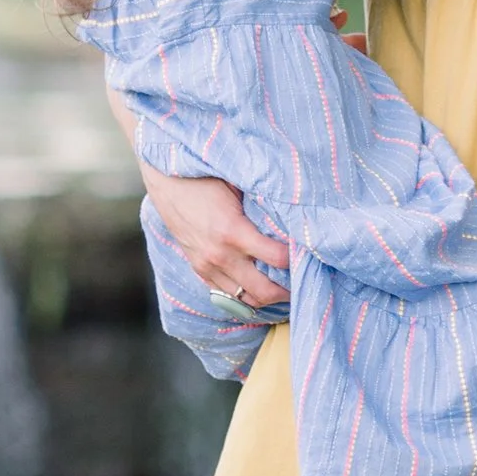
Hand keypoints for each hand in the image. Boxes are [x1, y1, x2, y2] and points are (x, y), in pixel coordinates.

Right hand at [142, 164, 290, 309]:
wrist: (167, 181)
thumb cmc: (206, 177)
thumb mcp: (239, 186)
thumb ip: (262, 208)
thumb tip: (294, 218)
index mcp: (233, 231)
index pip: (277, 258)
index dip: (297, 258)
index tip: (309, 253)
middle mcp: (220, 255)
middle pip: (263, 291)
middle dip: (287, 291)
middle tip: (302, 283)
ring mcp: (207, 266)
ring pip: (244, 299)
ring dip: (266, 297)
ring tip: (283, 288)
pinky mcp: (199, 269)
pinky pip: (226, 294)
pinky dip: (245, 293)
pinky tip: (258, 285)